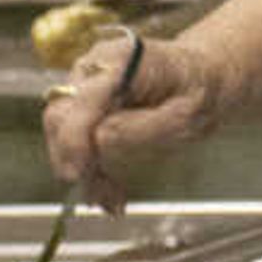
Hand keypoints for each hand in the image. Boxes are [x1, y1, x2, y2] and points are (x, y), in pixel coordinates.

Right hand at [39, 28, 224, 213]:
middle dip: (74, 161)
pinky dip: (86, 166)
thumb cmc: (200, 91)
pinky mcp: (84, 101)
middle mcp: (94, 66)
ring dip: (80, 169)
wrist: (201, 75)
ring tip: (109, 200)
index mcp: (123, 60)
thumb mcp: (186, 115)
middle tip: (100, 198)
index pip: (82, 101)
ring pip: (61, 130)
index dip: (75, 140)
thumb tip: (98, 141)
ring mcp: (85, 82)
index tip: (79, 175)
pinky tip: (107, 190)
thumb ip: (143, 128)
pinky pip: (72, 135)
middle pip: (60, 115)